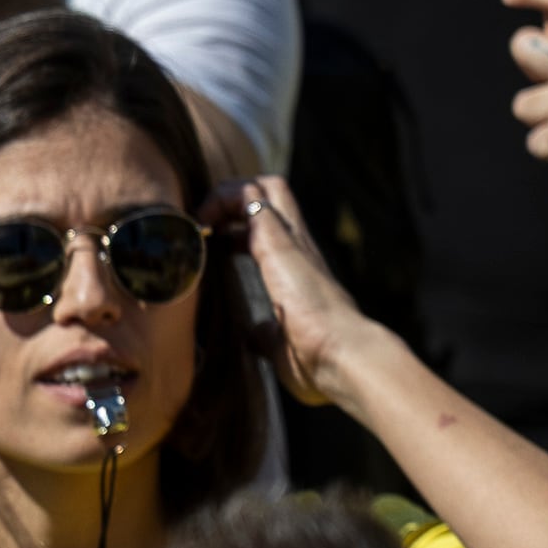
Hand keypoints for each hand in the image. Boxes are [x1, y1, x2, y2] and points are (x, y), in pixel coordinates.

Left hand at [226, 174, 380, 405]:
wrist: (345, 358)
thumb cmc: (321, 361)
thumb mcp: (281, 347)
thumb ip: (267, 336)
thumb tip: (255, 336)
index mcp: (300, 269)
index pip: (271, 225)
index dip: (239, 226)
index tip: (214, 245)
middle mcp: (299, 247)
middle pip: (273, 190)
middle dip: (234, 196)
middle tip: (206, 223)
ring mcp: (292, 242)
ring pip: (264, 186)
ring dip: (226, 194)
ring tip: (202, 220)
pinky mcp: (279, 244)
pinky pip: (250, 199)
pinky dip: (222, 201)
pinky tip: (203, 225)